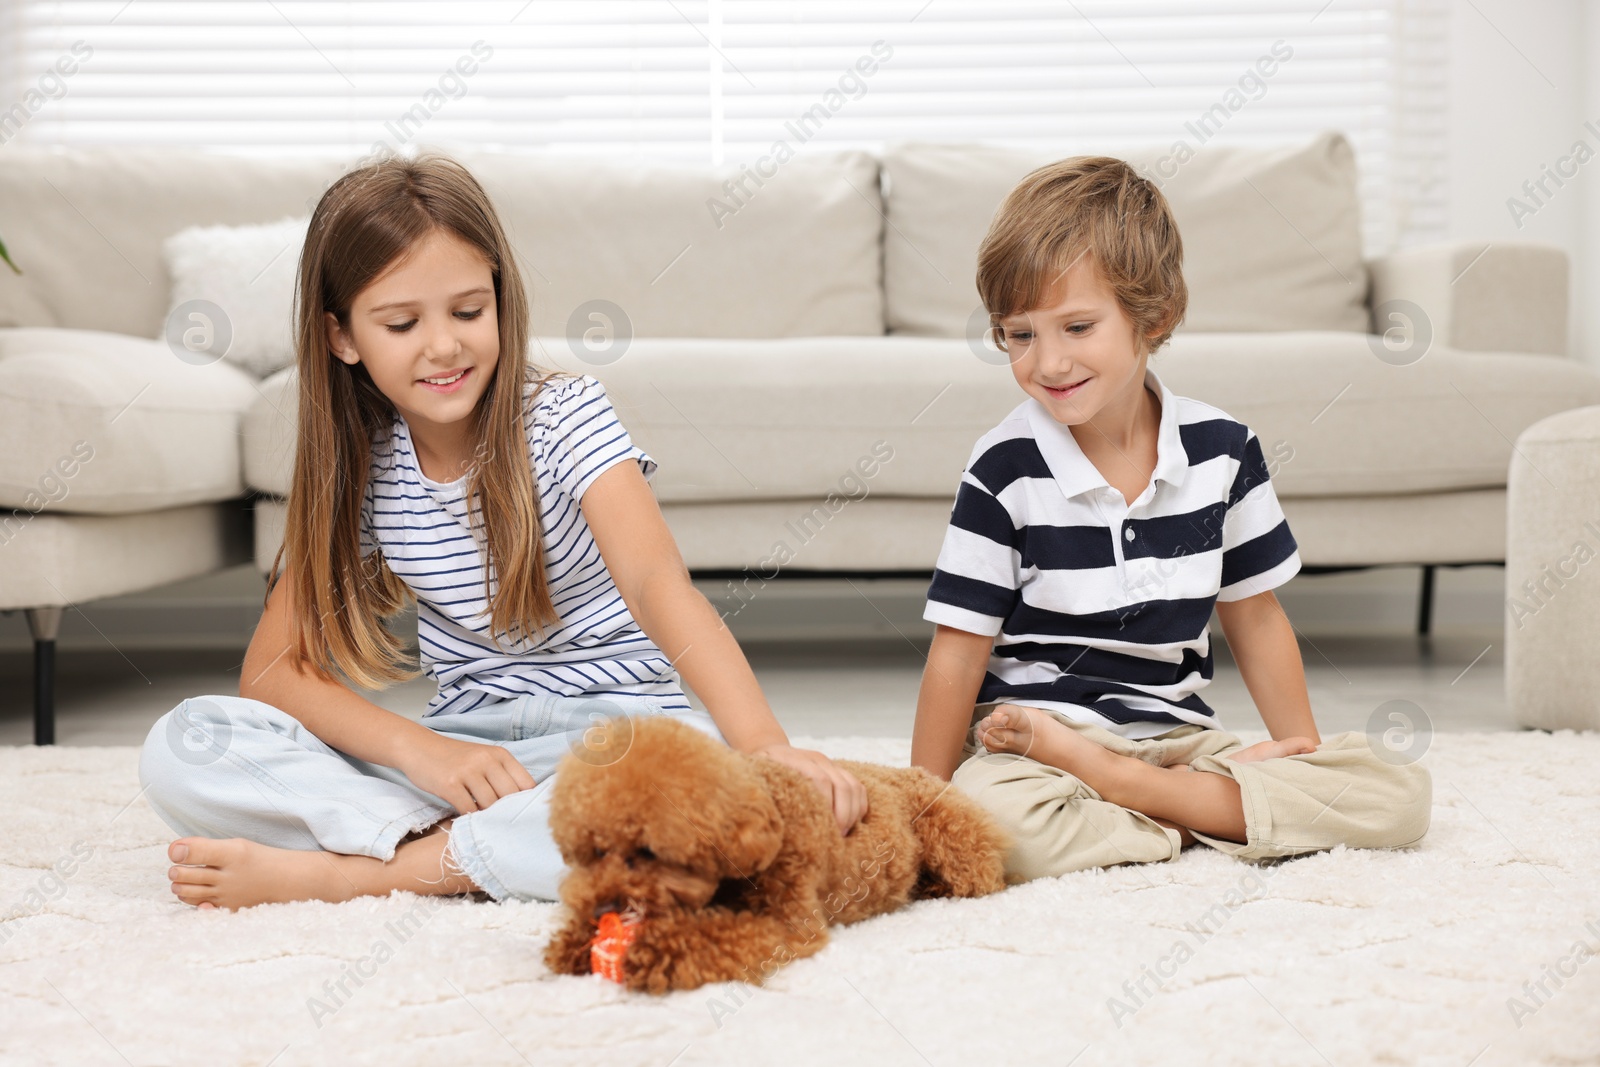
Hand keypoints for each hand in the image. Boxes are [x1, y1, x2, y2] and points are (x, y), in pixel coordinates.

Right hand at [397, 733, 536, 814]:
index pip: (526, 784)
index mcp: (500, 755)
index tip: (522, 815)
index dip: (527, 802)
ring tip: (485, 822)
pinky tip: (468, 818)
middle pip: (510, 796)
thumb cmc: (455, 758)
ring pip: (490, 805)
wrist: (419, 748)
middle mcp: (486, 760)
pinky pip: (468, 809)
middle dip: (507, 813)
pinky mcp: (450, 784)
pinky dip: (470, 818)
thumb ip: (502, 776)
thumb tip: (521, 804)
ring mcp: (468, 772)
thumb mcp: (483, 759)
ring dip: (488, 817)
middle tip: (503, 824)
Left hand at [753, 744, 867, 834]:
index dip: (825, 803)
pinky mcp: (839, 771)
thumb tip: (770, 821)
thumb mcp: (758, 777)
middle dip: (843, 814)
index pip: (819, 778)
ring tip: (843, 833)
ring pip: (854, 786)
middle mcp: (817, 759)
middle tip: (837, 836)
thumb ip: (766, 790)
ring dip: (852, 813)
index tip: (824, 827)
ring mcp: (831, 764)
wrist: (770, 748)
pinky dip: (859, 806)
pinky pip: (858, 787)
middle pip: (841, 784)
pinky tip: (852, 823)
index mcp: (796, 760)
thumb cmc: (762, 770)